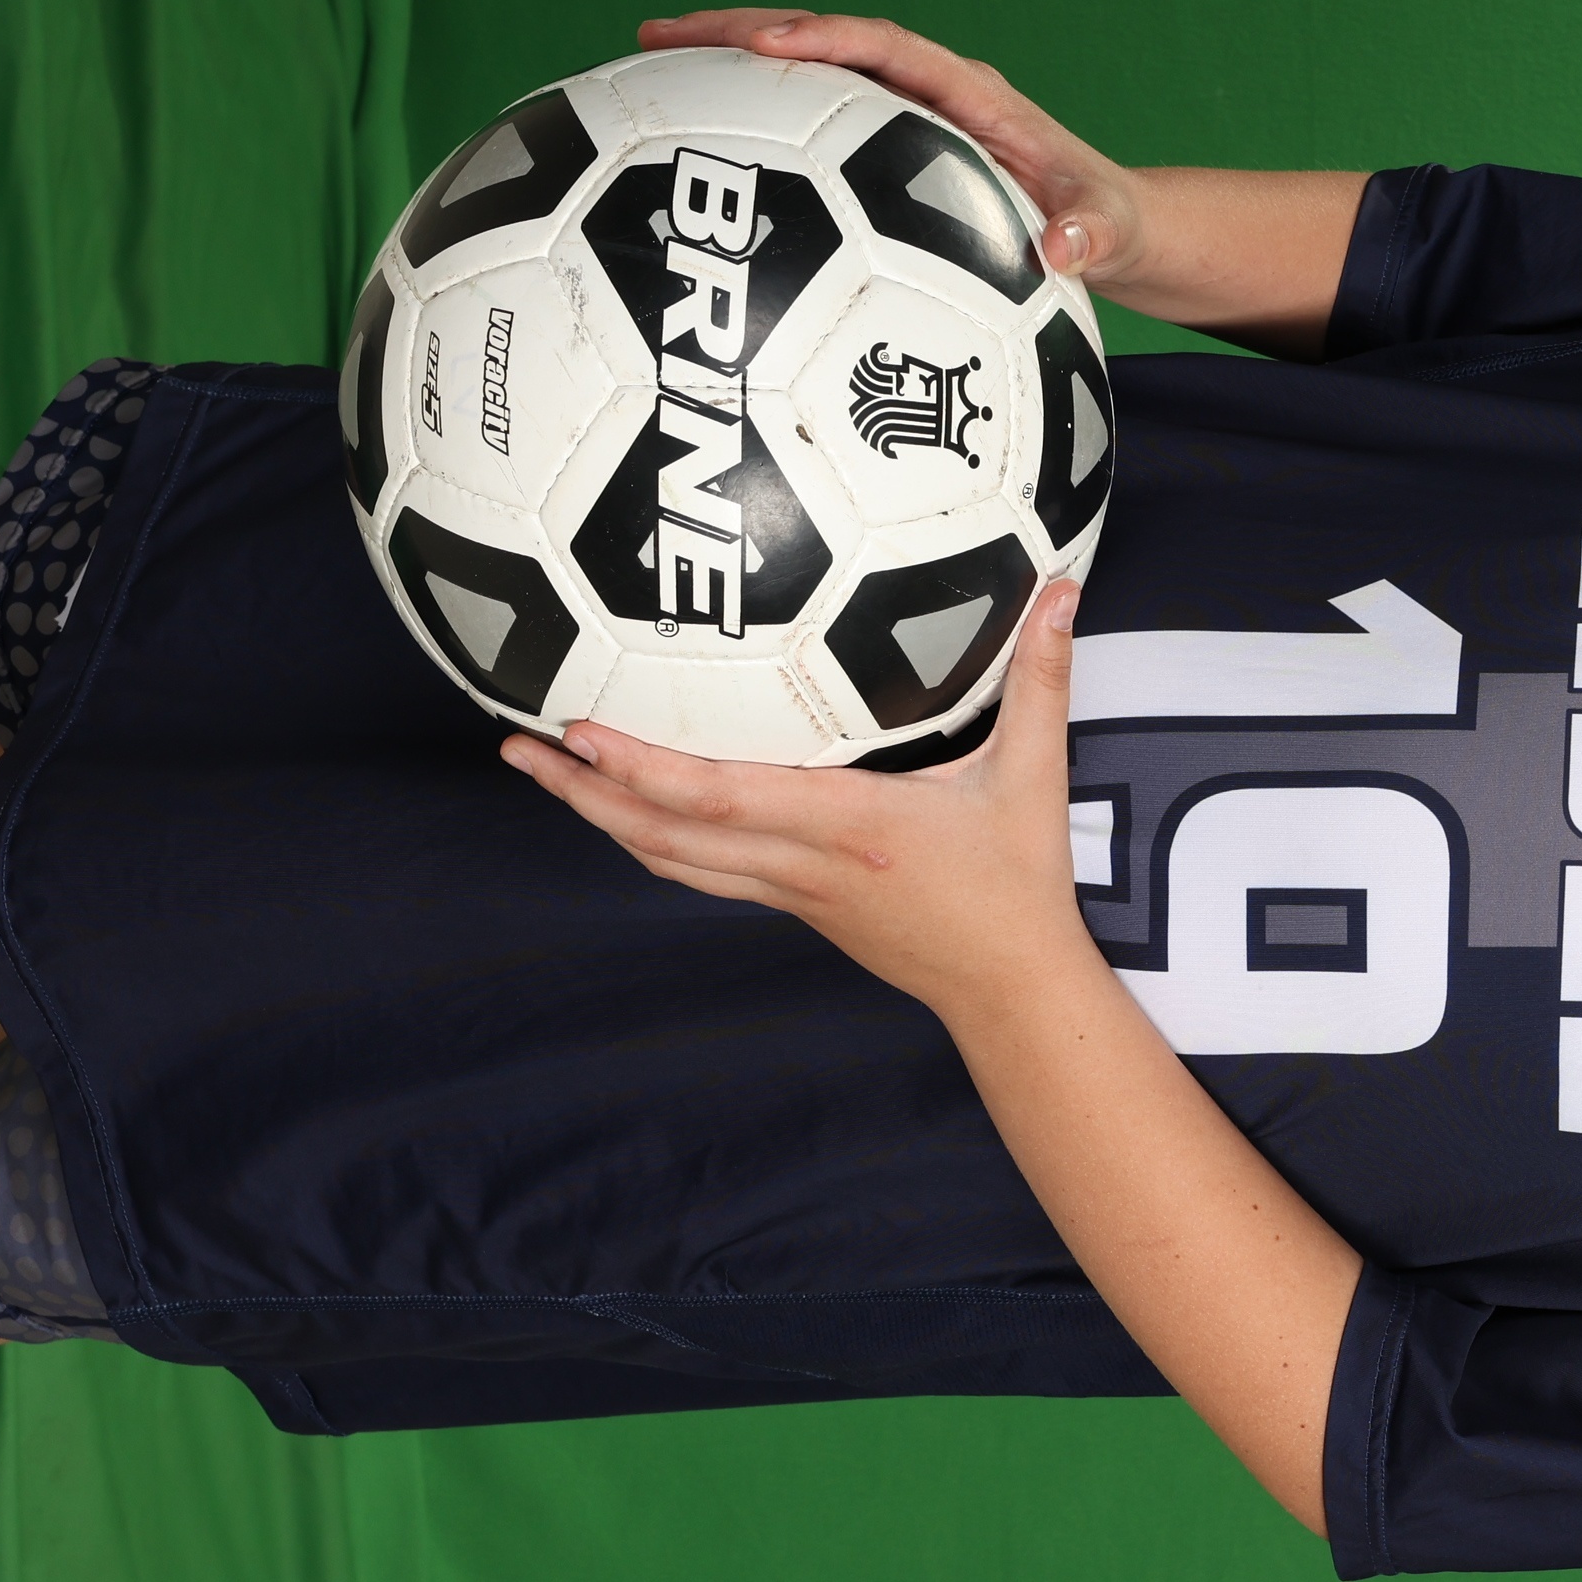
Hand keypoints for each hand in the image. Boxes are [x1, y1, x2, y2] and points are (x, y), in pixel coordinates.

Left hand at [501, 580, 1097, 1021]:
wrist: (1010, 990)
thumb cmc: (1019, 887)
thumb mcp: (1034, 777)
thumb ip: (1042, 681)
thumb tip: (1064, 591)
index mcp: (847, 827)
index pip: (721, 799)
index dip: (642, 768)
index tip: (580, 729)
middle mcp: (801, 864)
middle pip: (664, 834)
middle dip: (583, 792)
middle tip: (518, 745)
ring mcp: (790, 892)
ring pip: (669, 859)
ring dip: (600, 818)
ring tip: (545, 773)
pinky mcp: (794, 905)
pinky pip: (699, 871)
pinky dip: (647, 838)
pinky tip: (623, 811)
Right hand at [637, 9, 1150, 290]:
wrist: (1110, 228)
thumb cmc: (1108, 225)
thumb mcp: (1108, 234)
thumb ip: (1089, 238)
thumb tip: (1061, 250)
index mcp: (970, 96)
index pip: (889, 49)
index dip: (827, 40)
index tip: (766, 45)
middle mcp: (926, 91)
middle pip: (824, 42)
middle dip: (743, 33)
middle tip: (659, 36)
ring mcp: (897, 117)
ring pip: (803, 79)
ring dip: (727, 69)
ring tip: (642, 68)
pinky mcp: (879, 152)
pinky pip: (806, 127)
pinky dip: (749, 126)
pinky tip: (682, 144)